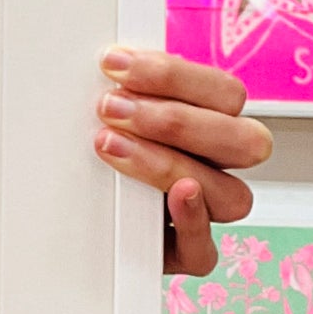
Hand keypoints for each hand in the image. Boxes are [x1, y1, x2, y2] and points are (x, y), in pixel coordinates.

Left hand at [92, 47, 270, 276]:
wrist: (68, 211)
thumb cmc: (92, 145)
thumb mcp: (106, 110)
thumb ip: (123, 87)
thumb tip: (107, 60)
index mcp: (212, 123)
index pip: (226, 94)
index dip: (173, 76)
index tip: (113, 65)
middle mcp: (218, 167)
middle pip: (244, 142)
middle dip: (174, 120)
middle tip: (111, 109)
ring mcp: (207, 212)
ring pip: (231, 195)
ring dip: (169, 164)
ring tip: (111, 146)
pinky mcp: (184, 253)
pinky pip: (205, 250)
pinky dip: (189, 222)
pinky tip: (168, 197)